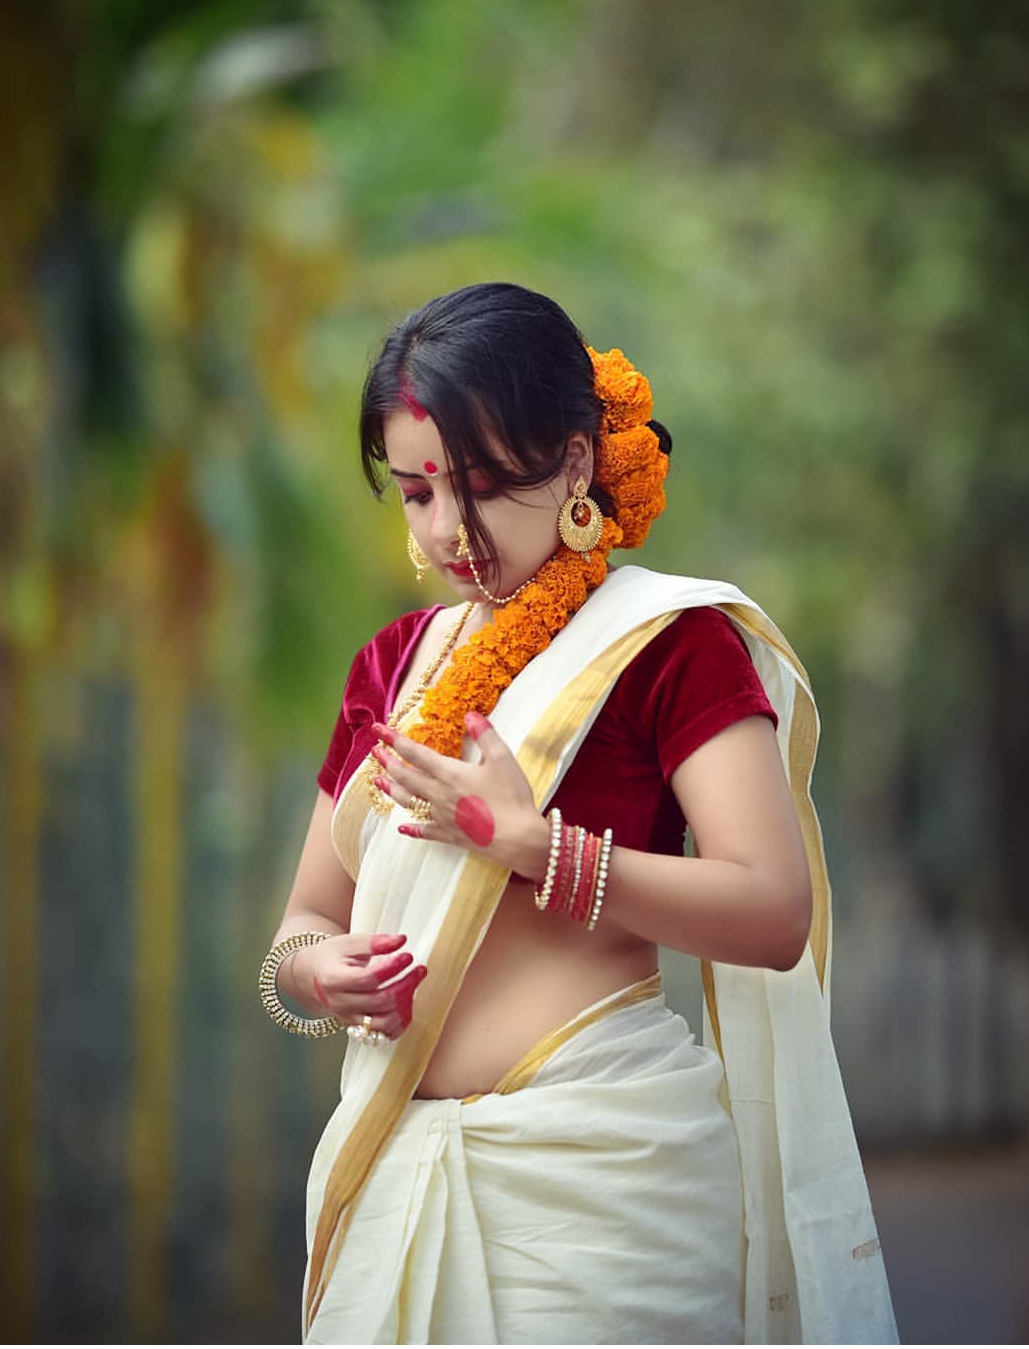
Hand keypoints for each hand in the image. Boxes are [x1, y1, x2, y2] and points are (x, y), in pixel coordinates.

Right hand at [293, 932, 426, 1039]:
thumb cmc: (331, 957)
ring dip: (405, 1004)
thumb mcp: (348, 943)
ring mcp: (348, 1019)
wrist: (312, 976)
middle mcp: (339, 1003)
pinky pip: (384, 1034)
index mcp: (333, 979)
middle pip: (379, 1001)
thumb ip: (374, 942)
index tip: (407, 956)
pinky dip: (400, 1022)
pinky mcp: (358, 1028)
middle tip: (419, 969)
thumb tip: (401, 940)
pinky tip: (407, 1002)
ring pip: (384, 1023)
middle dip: (405, 985)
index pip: (367, 979)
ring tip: (412, 985)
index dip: (391, 968)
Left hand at [369, 712, 549, 878]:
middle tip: (374, 753)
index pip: (414, 753)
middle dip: (387, 762)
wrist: (518, 838)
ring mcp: (441, 816)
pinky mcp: (449, 835)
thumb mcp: (502, 758)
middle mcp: (438, 794)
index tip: (378, 730)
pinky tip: (402, 827)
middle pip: (405, 776)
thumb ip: (485, 735)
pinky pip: (424, 830)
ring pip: (408, 801)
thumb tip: (470, 715)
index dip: (394, 740)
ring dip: (391, 790)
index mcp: (449, 773)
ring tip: (378, 782)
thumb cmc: (511, 797)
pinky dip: (411, 828)